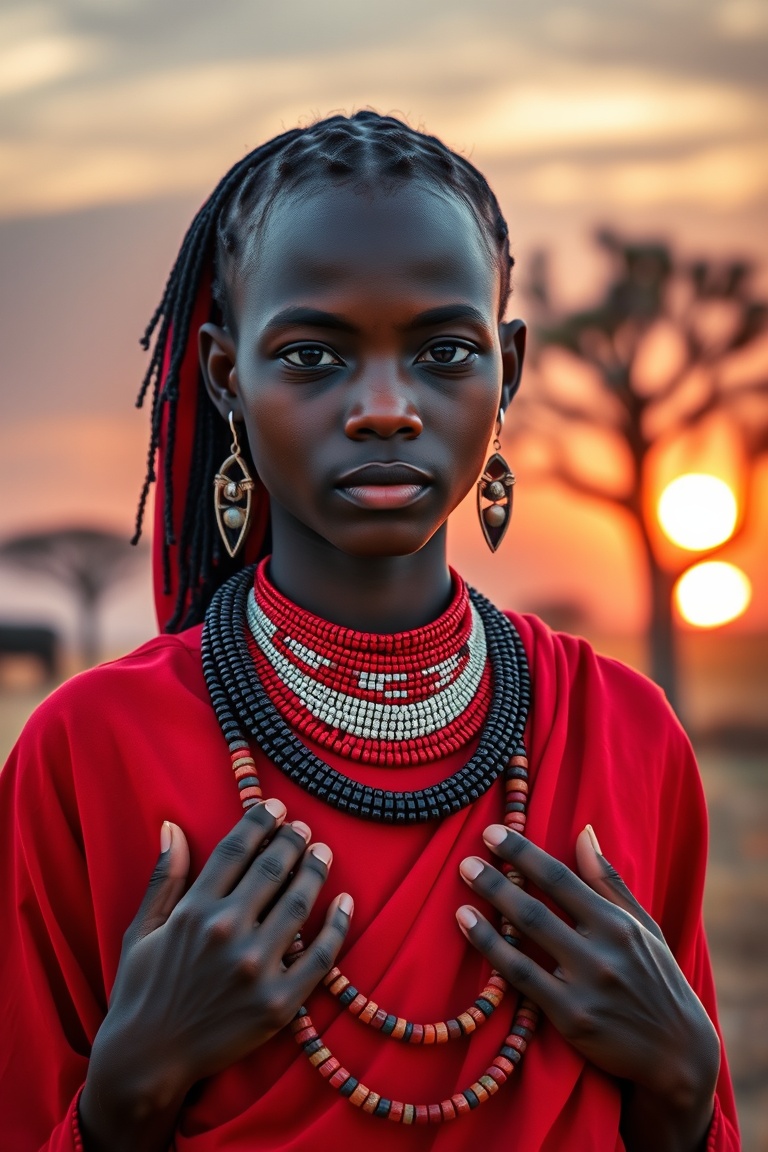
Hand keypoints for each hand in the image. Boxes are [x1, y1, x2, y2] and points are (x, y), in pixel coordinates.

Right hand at [81, 799, 351, 1148]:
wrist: (147, 1061)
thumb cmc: (142, 991)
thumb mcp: (141, 930)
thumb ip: (164, 878)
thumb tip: (172, 826)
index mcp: (195, 911)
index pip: (237, 850)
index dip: (260, 822)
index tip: (275, 808)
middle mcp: (228, 933)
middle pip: (273, 869)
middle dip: (292, 840)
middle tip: (303, 828)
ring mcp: (256, 968)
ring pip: (300, 904)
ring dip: (315, 870)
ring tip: (322, 852)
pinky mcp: (279, 1003)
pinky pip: (320, 956)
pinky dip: (338, 925)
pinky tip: (346, 902)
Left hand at [456, 825, 718, 1120]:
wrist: (678, 1055)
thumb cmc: (658, 980)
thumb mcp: (643, 927)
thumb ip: (608, 881)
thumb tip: (584, 832)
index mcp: (618, 924)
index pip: (562, 878)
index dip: (524, 853)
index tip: (494, 832)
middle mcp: (602, 952)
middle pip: (536, 908)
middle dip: (497, 879)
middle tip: (466, 858)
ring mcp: (585, 987)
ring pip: (526, 940)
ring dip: (489, 909)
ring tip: (463, 885)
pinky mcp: (570, 1018)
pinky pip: (520, 978)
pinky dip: (491, 948)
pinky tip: (468, 926)